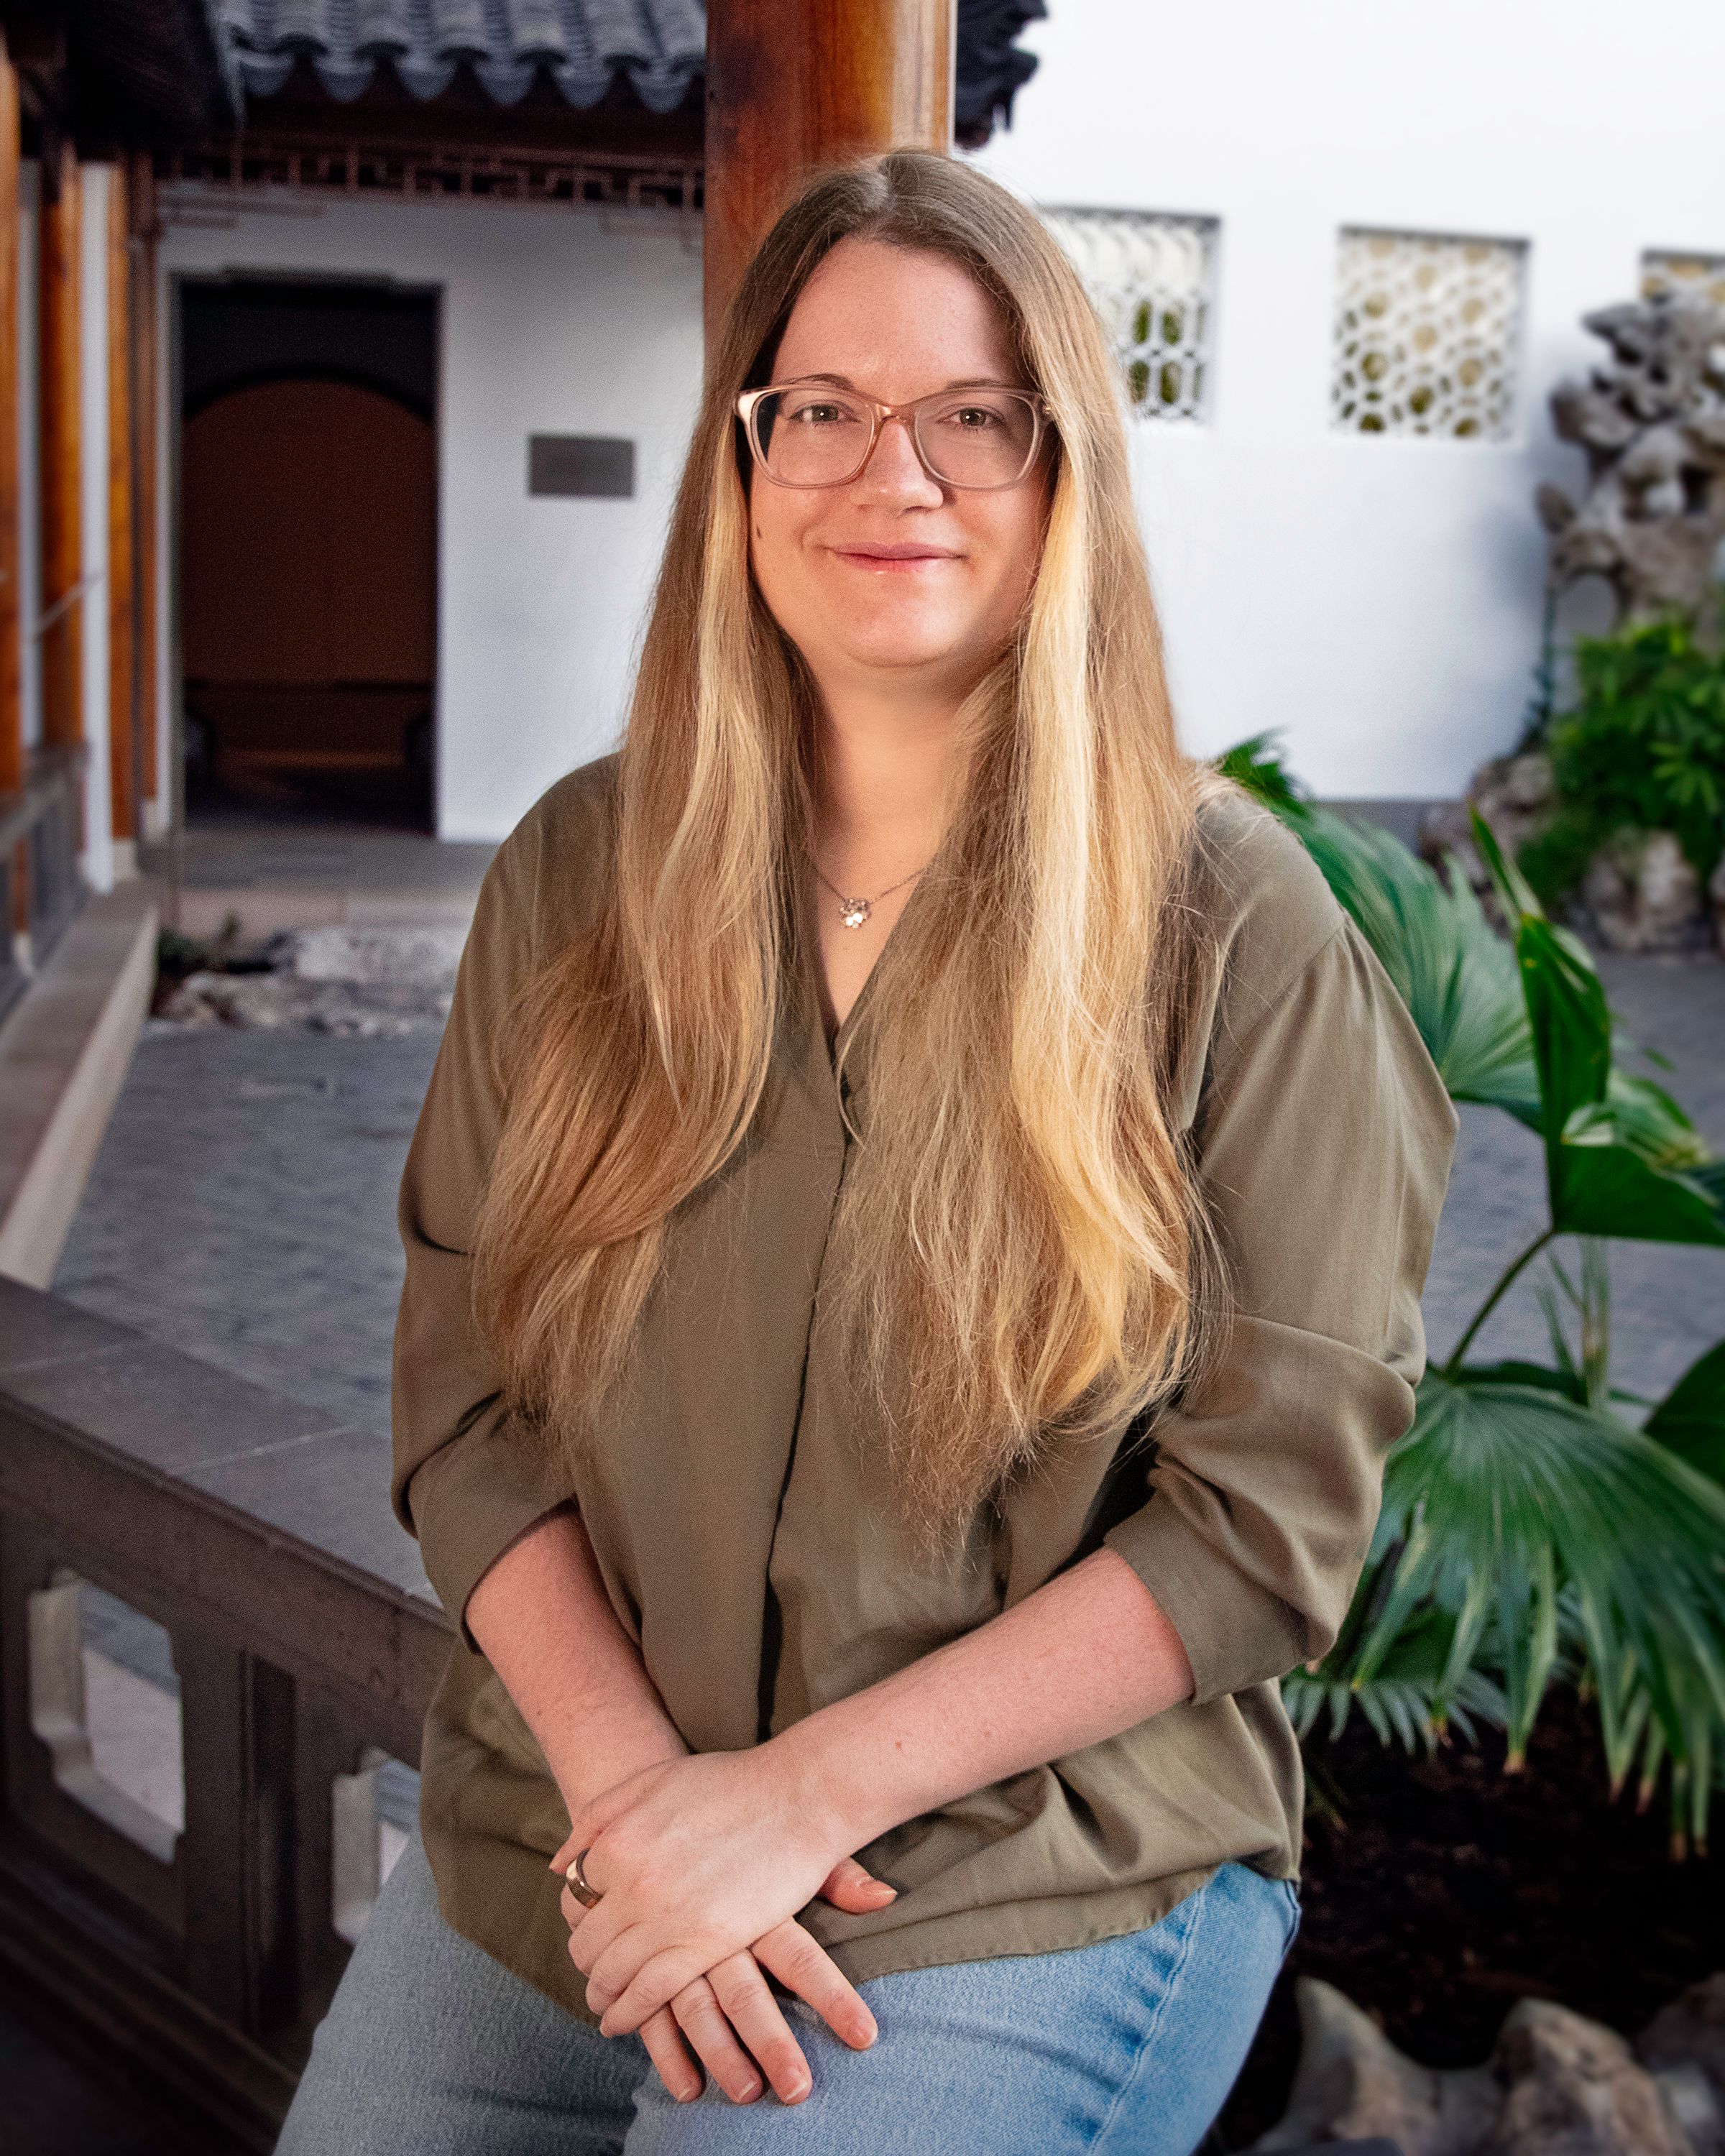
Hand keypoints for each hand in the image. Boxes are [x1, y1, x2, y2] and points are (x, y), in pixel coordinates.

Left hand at [549, 1747, 877, 2040]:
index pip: (575, 1897)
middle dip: (587, 1961)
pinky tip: (621, 2020)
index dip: (581, 1916)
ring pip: (610, 1974)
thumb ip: (598, 1818)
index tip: (592, 1927)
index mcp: (617, 1842)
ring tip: (605, 2001)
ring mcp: (666, 1917)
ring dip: (601, 1994)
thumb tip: (559, 1866)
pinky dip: (626, 2014)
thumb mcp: (652, 1780)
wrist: (797, 1797)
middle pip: (586, 1943)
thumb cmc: (729, 1783)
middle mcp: (632, 1883)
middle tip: (597, 1969)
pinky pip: (646, 1995)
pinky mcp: (703, 1945)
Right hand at [570, 1861, 891, 2105]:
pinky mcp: (635, 1956)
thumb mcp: (788, 1841)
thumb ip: (835, 1873)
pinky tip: (687, 2089)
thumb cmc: (735, 1829)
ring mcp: (667, 1942)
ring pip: (694, 2010)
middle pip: (745, 1995)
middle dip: (773, 2044)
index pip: (800, 1957)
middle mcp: (710, 1923)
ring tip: (750, 2095)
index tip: (864, 2037)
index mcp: (755, 1901)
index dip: (833, 1997)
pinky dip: (665, 2051)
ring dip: (721, 2057)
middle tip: (799, 2090)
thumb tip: (886, 1896)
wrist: (646, 1801)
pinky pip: (646, 2010)